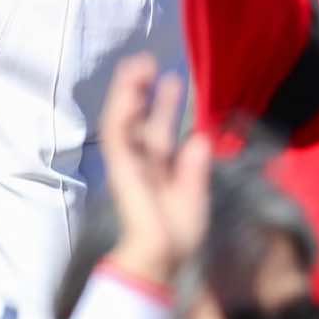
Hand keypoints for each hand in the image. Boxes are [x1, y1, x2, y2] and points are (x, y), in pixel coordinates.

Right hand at [97, 53, 210, 288]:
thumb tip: (200, 138)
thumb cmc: (179, 236)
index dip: (166, 106)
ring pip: (123, 120)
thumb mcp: (195, 197)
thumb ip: (195, 169)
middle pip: (139, 120)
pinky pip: (118, 135)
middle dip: (142, 92)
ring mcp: (128, 164)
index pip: (160, 131)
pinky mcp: (120, 167)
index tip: (172, 79)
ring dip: (127, 92)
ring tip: (136, 64)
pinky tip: (130, 92)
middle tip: (147, 61)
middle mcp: (140, 164)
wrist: (163, 258)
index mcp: (158, 172)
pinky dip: (123, 112)